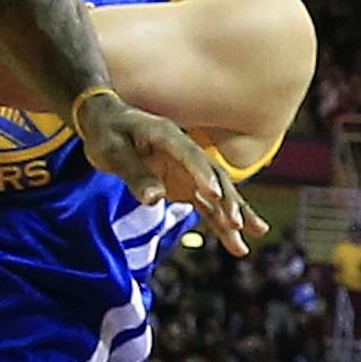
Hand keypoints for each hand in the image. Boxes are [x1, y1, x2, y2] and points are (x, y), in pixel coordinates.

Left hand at [73, 89, 263, 254]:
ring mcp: (188, 168)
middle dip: (226, 199)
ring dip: (233, 214)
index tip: (213, 194)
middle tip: (237, 224)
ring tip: (254, 236)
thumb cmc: (106, 133)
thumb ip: (134, 173)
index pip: (188, 155)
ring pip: (217, 192)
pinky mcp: (186, 183)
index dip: (201, 173)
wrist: (106, 122)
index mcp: (165, 135)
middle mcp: (184, 151)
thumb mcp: (112, 152)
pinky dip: (220, 221)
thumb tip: (154, 199)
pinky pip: (207, 204)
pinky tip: (236, 240)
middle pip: (212, 174)